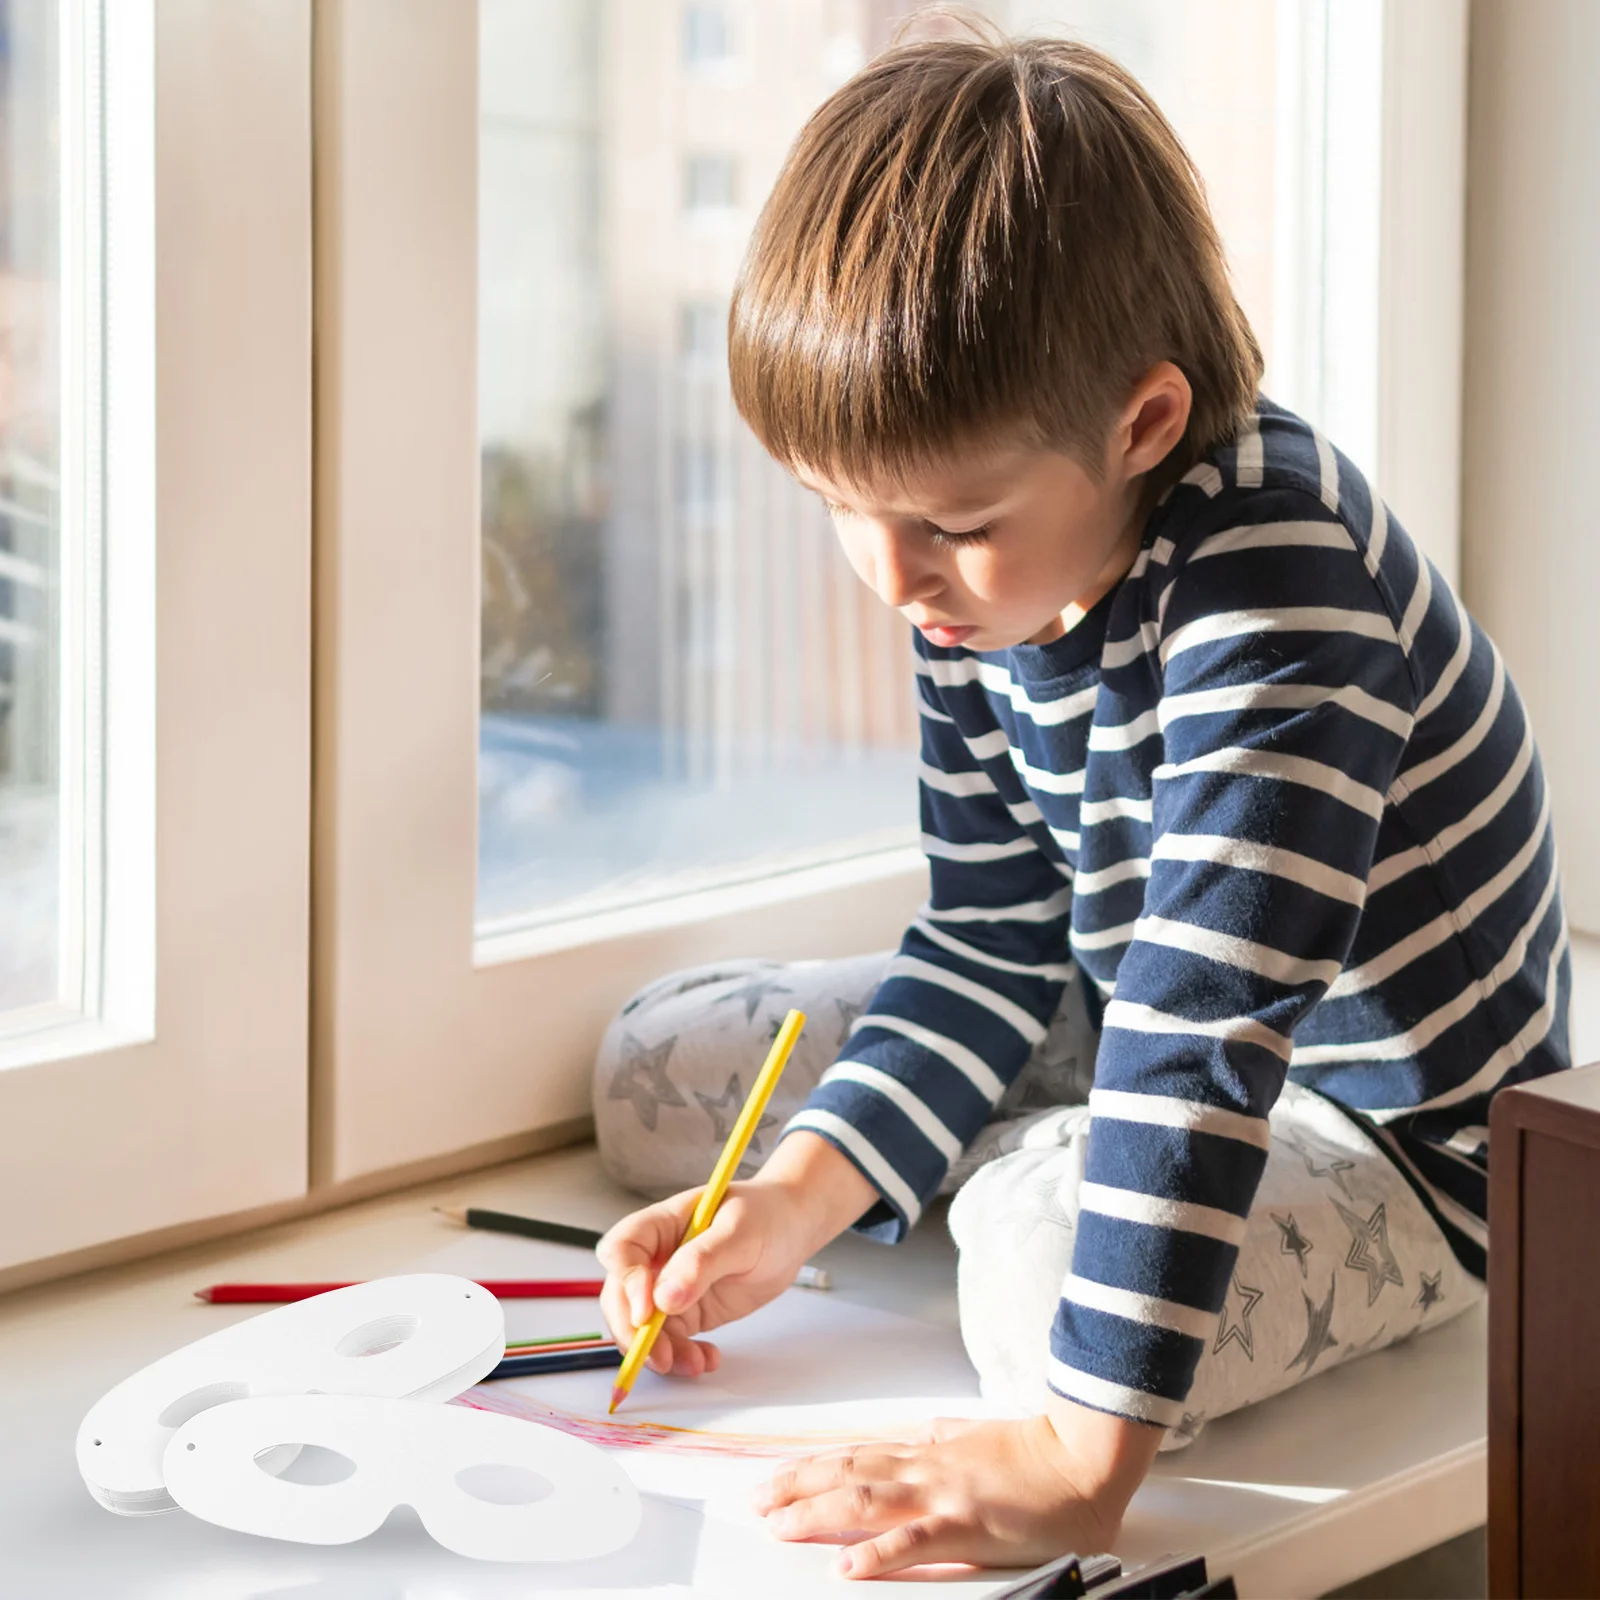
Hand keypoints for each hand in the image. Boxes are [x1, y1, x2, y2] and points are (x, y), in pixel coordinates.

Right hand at [597, 1132, 877, 1377]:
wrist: (791, 1230)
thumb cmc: (766, 1216)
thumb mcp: (739, 1233)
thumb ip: (702, 1262)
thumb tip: (664, 1299)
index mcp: (662, 1225)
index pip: (622, 1250)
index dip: (626, 1282)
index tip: (648, 1312)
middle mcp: (657, 1257)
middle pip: (621, 1296)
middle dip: (634, 1332)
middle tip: (661, 1357)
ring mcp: (670, 1287)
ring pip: (643, 1328)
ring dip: (660, 1352)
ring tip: (695, 1364)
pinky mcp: (688, 1311)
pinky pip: (671, 1341)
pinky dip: (682, 1357)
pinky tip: (707, 1360)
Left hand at [753, 1396, 1163, 1578]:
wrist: (1082, 1458)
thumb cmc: (1037, 1453)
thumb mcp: (977, 1435)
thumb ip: (946, 1436)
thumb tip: (926, 1430)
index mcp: (927, 1450)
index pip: (854, 1455)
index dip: (809, 1466)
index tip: (774, 1476)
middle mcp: (925, 1467)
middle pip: (845, 1473)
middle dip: (795, 1487)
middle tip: (755, 1502)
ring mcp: (942, 1495)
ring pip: (864, 1500)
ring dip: (815, 1512)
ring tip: (778, 1525)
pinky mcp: (966, 1525)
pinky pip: (913, 1542)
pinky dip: (876, 1553)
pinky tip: (847, 1564)